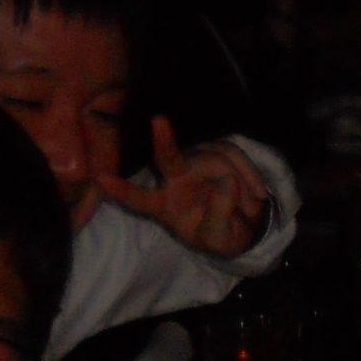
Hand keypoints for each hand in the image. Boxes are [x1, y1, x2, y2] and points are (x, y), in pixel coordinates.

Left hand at [100, 118, 272, 257]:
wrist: (246, 228)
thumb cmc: (222, 236)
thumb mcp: (220, 238)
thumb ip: (219, 215)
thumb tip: (228, 182)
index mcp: (164, 206)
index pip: (139, 198)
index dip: (122, 190)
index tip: (101, 179)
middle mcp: (176, 180)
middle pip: (168, 159)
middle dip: (163, 142)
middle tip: (158, 121)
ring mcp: (197, 165)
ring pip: (214, 159)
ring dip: (239, 180)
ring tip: (252, 205)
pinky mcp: (219, 155)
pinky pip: (234, 157)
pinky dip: (250, 174)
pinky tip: (258, 195)